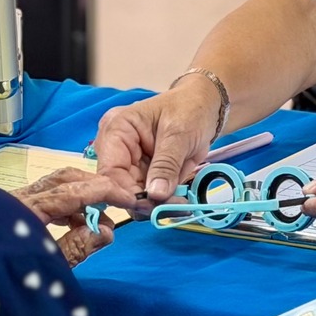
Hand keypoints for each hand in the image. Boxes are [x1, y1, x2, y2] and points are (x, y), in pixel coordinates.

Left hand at [12, 168, 136, 265]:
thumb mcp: (43, 268)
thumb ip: (76, 247)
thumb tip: (107, 231)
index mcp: (24, 211)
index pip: (72, 192)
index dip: (104, 192)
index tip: (129, 198)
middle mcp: (15, 200)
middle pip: (61, 180)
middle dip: (93, 187)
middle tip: (118, 202)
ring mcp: (8, 204)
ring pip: (51, 188)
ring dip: (79, 198)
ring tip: (99, 222)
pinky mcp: (5, 212)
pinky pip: (42, 199)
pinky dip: (64, 206)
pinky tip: (75, 225)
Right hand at [91, 80, 222, 204]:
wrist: (205, 107)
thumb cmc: (189, 109)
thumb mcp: (179, 133)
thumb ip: (166, 164)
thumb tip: (155, 195)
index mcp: (117, 129)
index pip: (110, 170)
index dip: (125, 192)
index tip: (148, 206)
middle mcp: (116, 149)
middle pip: (119, 187)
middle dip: (144, 202)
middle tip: (170, 208)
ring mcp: (129, 163)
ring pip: (133, 196)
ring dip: (155, 205)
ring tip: (179, 205)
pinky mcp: (143, 174)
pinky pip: (148, 195)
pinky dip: (162, 202)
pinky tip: (179, 203)